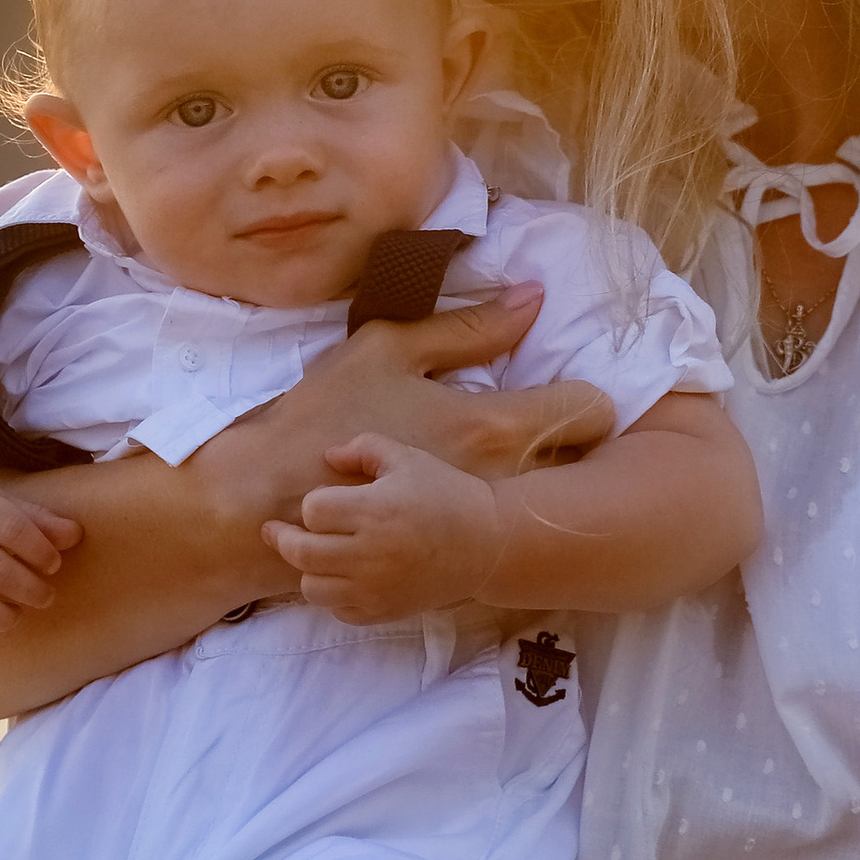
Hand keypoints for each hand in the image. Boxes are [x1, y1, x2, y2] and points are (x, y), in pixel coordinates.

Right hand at [195, 289, 614, 539]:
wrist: (266, 503)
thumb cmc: (323, 418)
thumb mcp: (387, 349)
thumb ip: (468, 325)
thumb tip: (533, 297)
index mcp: (491, 427)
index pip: (594, 411)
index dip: (590, 394)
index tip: (566, 386)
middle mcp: (502, 483)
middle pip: (585, 464)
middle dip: (577, 440)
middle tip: (547, 419)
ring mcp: (483, 529)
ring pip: (552, 501)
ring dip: (544, 477)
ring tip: (507, 457)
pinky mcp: (458, 562)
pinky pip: (512, 538)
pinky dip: (507, 516)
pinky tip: (472, 499)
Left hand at [261, 434, 504, 622]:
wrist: (487, 544)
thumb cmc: (445, 494)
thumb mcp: (407, 458)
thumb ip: (362, 449)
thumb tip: (327, 457)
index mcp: (375, 510)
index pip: (313, 510)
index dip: (314, 504)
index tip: (325, 502)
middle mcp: (370, 553)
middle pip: (301, 552)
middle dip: (284, 539)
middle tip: (277, 531)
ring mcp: (375, 587)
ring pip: (312, 587)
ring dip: (308, 570)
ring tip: (315, 556)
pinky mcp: (383, 611)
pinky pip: (338, 611)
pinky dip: (333, 596)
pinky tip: (343, 578)